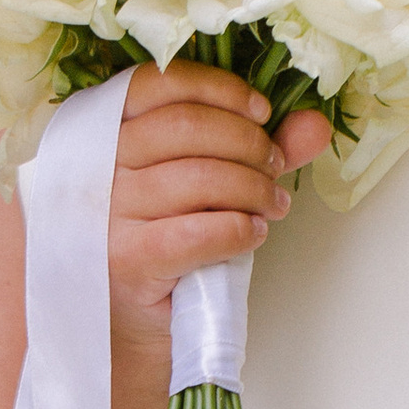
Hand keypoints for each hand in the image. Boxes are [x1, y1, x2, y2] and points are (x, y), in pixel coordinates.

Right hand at [107, 64, 330, 379]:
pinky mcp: (127, 260)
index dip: (217, 89)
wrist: (127, 325)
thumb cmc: (162, 244)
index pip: (154, 83)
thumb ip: (253, 147)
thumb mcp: (201, 185)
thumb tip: (314, 125)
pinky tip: (252, 234)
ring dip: (255, 190)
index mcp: (101, 131)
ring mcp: (105, 215)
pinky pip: (201, 232)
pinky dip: (240, 230)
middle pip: (187, 127)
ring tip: (272, 206)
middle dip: (248, 144)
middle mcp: (94, 166)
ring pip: (200, 178)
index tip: (261, 112)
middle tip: (274, 168)